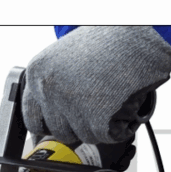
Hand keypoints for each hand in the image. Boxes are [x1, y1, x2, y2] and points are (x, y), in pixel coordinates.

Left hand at [22, 26, 170, 144]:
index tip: (61, 124)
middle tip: (97, 103)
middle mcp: (50, 91)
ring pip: (86, 136)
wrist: (138, 35)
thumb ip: (55, 84)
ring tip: (112, 95)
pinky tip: (123, 101)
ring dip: (102, 124)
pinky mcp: (97, 121)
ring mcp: (72, 107)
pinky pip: (109, 136)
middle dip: (79, 124)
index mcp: (38, 73)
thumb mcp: (67, 56)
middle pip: (60, 132)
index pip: (32, 118)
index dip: (51, 123)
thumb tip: (53, 112)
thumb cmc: (109, 40)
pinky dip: (121, 124)